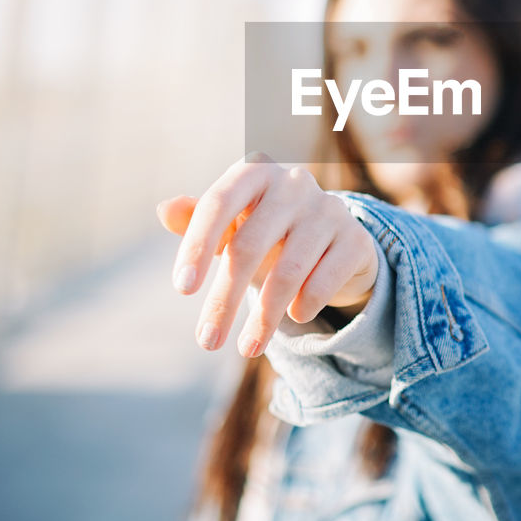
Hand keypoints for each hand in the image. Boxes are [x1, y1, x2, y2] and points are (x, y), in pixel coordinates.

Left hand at [157, 152, 379, 357]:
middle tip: (206, 342)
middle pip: (249, 247)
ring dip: (264, 318)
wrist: (331, 237)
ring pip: (288, 272)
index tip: (183, 288)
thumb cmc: (267, 230)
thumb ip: (196, 218)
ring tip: (247, 348)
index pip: (218, 205)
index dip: (197, 245)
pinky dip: (304, 305)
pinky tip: (295, 317)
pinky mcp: (355, 238)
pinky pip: (324, 281)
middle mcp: (293, 183)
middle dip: (225, 300)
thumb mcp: (231, 223)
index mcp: (255, 172)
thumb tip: (164, 209)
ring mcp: (328, 208)